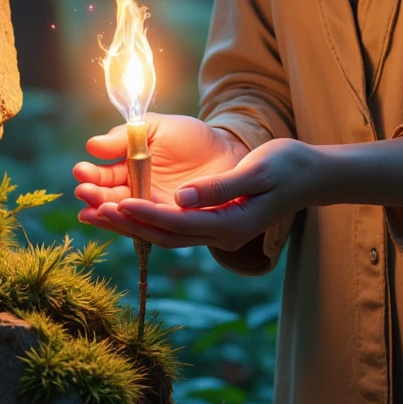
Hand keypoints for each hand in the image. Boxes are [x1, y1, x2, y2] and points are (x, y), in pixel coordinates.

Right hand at [74, 113, 248, 240]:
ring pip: (126, 216)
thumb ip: (127, 136)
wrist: (229, 150)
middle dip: (95, 196)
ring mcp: (154, 209)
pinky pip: (151, 227)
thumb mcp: (157, 128)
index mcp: (130, 168)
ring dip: (108, 215)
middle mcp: (138, 193)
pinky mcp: (173, 223)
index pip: (104, 176)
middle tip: (84, 191)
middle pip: (110, 199)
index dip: (91, 175)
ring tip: (95, 210)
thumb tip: (93, 145)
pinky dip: (134, 226)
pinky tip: (118, 221)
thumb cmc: (191, 137)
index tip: (81, 171)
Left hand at [75, 127, 318, 253]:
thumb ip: (219, 188)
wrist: (312, 175)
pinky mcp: (213, 221)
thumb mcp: (258, 171)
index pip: (178, 224)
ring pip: (164, 234)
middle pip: (164, 236)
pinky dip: (145, 218)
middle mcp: (220, 234)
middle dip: (125, 225)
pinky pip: (172, 225)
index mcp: (231, 224)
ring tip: (93, 212)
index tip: (115, 203)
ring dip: (129, 225)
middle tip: (90, 210)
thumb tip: (182, 198)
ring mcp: (217, 231)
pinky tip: (123, 208)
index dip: (145, 215)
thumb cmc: (288, 167)